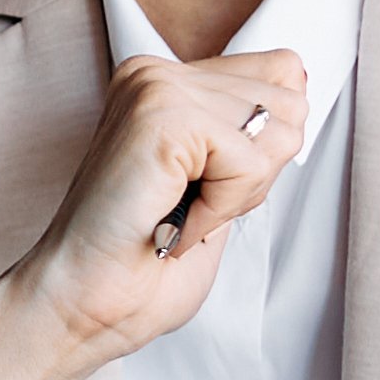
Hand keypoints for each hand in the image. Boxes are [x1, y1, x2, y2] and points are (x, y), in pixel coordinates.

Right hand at [0, 50, 311, 379]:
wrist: (79, 306)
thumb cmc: (139, 266)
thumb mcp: (220, 187)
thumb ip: (253, 135)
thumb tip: (300, 89)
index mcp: (166, 83)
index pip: (279, 73)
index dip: (266, 146)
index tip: (204, 190)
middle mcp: (156, 73)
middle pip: (289, 100)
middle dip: (258, 171)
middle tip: (188, 207)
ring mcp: (155, 88)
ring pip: (277, 128)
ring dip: (240, 192)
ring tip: (179, 213)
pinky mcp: (160, 115)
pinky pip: (248, 159)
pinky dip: (223, 206)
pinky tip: (174, 221)